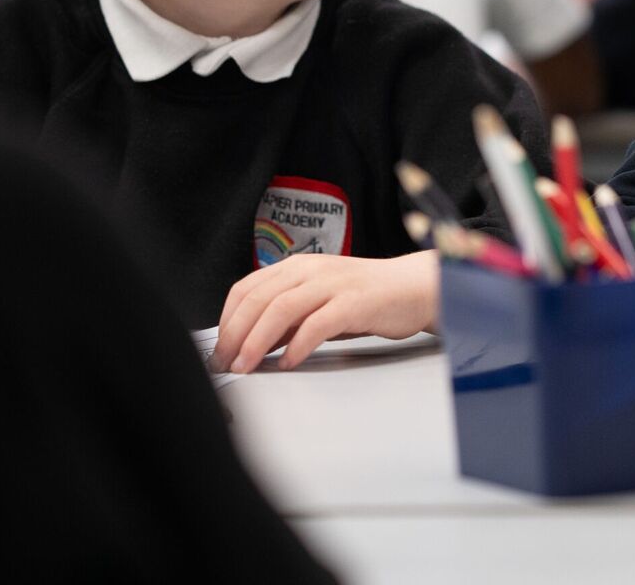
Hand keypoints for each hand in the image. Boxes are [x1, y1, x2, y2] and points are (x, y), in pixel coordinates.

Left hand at [209, 250, 439, 373]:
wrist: (415, 287)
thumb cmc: (368, 297)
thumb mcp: (320, 303)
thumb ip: (288, 320)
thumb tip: (252, 344)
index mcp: (298, 267)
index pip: (247, 289)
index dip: (226, 321)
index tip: (218, 350)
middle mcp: (312, 270)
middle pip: (259, 300)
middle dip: (235, 335)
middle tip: (227, 364)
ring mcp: (333, 284)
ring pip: (282, 309)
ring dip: (257, 342)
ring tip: (248, 366)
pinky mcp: (355, 302)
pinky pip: (318, 323)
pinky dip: (298, 345)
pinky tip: (289, 362)